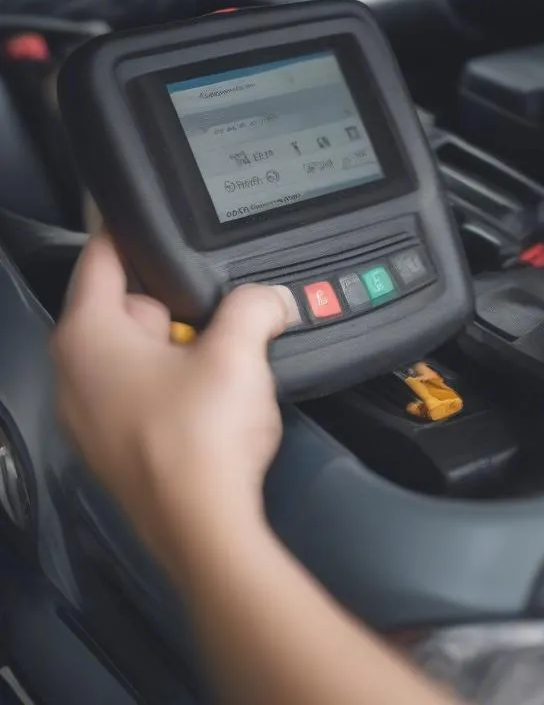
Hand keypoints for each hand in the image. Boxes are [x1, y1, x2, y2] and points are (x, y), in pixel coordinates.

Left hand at [50, 232, 298, 571]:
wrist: (203, 528)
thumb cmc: (203, 436)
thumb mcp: (239, 351)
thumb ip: (256, 305)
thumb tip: (273, 298)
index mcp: (88, 336)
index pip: (100, 256)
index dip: (130, 227)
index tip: (155, 211)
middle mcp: (74, 371)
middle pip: (127, 304)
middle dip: (174, 301)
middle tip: (219, 308)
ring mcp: (89, 413)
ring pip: (138, 350)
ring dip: (177, 346)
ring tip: (222, 356)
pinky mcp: (113, 444)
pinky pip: (142, 389)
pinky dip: (173, 384)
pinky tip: (211, 399)